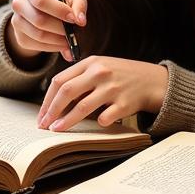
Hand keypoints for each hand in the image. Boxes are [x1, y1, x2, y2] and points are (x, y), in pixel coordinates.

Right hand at [6, 0, 87, 63]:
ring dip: (58, 40)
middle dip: (59, 28)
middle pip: (38, 19)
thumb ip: (78, 6)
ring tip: (70, 40)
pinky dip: (53, 47)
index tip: (73, 19)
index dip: (58, 10)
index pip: (40, 0)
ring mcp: (17, 21)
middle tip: (73, 33)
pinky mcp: (20, 37)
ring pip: (38, 35)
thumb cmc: (60, 2)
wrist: (45, 13)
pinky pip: (37, 46)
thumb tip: (80, 21)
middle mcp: (19, 3)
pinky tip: (61, 44)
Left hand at [38, 56, 166, 131]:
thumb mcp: (100, 68)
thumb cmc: (121, 76)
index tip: (42, 114)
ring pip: (82, 107)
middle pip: (66, 92)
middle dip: (51, 111)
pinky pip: (104, 118)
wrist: (152, 80)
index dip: (47, 99)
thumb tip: (54, 101)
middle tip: (43, 125)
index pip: (60, 80)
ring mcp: (112, 88)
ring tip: (56, 130)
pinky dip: (97, 123)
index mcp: (90, 63)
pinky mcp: (124, 103)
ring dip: (66, 121)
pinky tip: (95, 126)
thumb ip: (79, 78)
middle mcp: (100, 73)